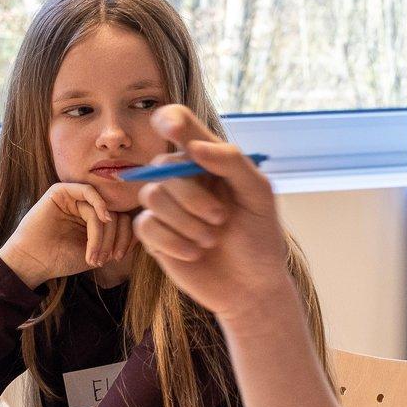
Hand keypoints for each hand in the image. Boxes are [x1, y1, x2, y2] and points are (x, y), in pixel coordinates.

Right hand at [0, 182, 132, 288]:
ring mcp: (73, 198)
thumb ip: (116, 240)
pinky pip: (88, 191)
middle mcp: (85, 206)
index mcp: (94, 220)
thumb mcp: (97, 252)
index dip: (125, 237)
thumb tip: (142, 231)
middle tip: (105, 258)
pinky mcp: (61, 191)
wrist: (33, 262)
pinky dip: (99, 204)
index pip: (121, 220)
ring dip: (102, 234)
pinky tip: (102, 220)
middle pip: (115, 213)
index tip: (118, 257)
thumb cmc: (61, 259)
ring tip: (94, 255)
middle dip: (113, 238)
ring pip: (103, 208)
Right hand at [130, 105, 300, 323]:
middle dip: (192, 195)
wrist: (252, 287)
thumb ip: (231, 163)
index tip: (173, 129)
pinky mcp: (153, 236)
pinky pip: (146, 225)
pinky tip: (195, 253)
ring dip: (185, 221)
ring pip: (151, 195)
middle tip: (221, 218)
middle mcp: (182, 179)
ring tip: (211, 240)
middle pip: (162, 166)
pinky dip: (173, 241)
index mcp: (207, 160)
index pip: (178, 124)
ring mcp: (165, 207)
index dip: (170, 120)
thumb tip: (194, 146)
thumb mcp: (258, 195)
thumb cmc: (260, 237)